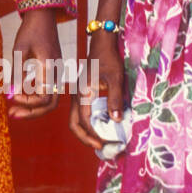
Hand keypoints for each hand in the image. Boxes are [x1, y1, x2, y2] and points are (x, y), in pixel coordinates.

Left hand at [8, 8, 60, 118]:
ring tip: (13, 110)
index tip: (11, 96)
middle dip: (31, 112)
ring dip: (33, 107)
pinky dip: (34, 97)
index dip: (28, 102)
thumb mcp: (19, 50)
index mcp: (49, 68)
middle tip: (12, 115)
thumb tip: (10, 94)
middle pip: (50, 104)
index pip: (44, 98)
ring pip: (50, 99)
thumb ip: (16, 73)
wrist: (43, 15)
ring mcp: (56, 73)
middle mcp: (56, 73)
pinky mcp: (53, 71)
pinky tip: (19, 96)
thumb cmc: (30, 30)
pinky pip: (47, 90)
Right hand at [69, 30, 126, 151]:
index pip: (83, 120)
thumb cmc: (109, 59)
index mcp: (82, 93)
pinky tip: (101, 128)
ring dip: (86, 133)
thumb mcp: (116, 79)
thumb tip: (117, 120)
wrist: (102, 44)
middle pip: (74, 124)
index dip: (93, 135)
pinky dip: (88, 125)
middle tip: (102, 148)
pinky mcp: (82, 94)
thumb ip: (115, 99)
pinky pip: (81, 114)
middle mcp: (77, 96)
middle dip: (86, 139)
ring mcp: (78, 95)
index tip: (105, 144)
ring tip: (102, 142)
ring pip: (76, 120)